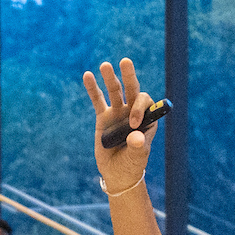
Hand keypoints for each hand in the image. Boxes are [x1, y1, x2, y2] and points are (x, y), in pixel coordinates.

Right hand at [82, 58, 158, 185]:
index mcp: (147, 119)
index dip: (138, 108)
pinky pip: (97, 100)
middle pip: (132, 89)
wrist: (117, 172)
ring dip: (110, 78)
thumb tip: (136, 137)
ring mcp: (117, 112)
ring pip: (114, 91)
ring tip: (105, 66)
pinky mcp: (103, 117)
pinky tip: (88, 75)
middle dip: (129, 76)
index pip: (144, 103)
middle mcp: (133, 112)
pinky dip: (93, 88)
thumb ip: (138, 147)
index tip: (132, 123)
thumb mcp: (137, 158)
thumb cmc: (132, 165)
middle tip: (125, 62)